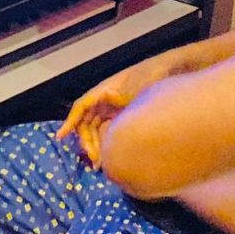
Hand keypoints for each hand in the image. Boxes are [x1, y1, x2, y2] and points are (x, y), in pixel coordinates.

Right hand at [59, 45, 203, 166]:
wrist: (173, 71)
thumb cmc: (155, 75)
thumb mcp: (140, 85)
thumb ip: (123, 94)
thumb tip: (107, 98)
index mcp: (106, 89)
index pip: (82, 105)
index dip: (70, 121)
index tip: (61, 136)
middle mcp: (106, 98)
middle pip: (86, 121)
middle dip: (86, 141)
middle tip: (94, 160)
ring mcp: (115, 106)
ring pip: (96, 127)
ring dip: (95, 143)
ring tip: (100, 162)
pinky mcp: (124, 114)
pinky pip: (108, 129)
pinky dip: (106, 142)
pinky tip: (109, 154)